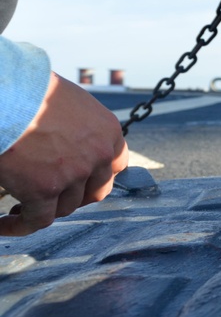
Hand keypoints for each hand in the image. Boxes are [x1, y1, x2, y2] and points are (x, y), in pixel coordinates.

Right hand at [0, 73, 128, 235]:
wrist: (7, 93)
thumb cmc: (29, 90)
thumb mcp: (68, 102)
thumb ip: (78, 127)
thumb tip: (65, 142)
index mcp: (108, 130)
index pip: (115, 164)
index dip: (96, 177)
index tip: (80, 183)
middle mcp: (98, 154)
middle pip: (94, 190)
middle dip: (74, 198)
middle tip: (52, 198)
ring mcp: (74, 174)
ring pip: (65, 207)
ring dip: (45, 210)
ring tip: (20, 208)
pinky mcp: (44, 189)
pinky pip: (36, 220)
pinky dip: (19, 226)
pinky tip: (3, 225)